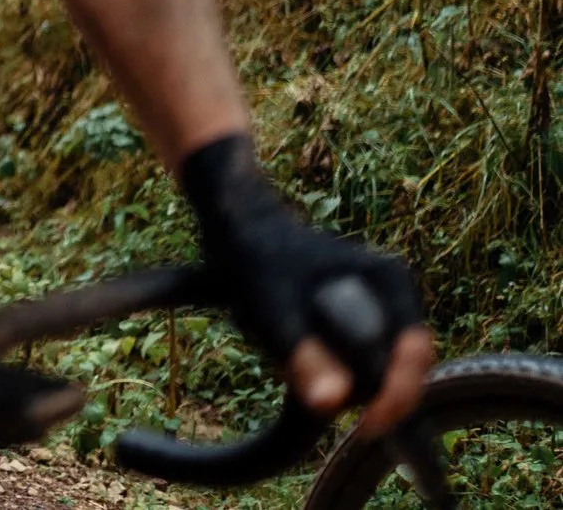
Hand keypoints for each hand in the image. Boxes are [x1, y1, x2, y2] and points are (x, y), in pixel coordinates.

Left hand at [182, 132, 433, 437]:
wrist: (239, 227)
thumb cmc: (256, 260)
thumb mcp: (272, 310)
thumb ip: (302, 355)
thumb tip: (332, 404)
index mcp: (390, 282)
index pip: (415, 354)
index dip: (396, 397)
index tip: (366, 428)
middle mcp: (396, 293)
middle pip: (403, 366)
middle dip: (369, 391)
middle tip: (319, 396)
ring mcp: (383, 305)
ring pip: (382, 367)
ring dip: (350, 382)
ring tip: (299, 366)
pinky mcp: (364, 318)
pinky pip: (363, 360)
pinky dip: (339, 370)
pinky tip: (302, 358)